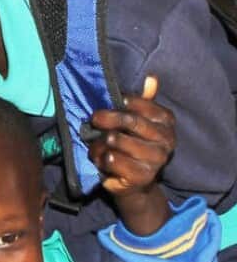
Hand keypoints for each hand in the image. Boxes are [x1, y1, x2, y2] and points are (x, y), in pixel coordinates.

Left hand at [86, 75, 174, 234]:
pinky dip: (100, 158)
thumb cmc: (131, 144)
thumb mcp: (137, 120)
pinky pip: (110, 158)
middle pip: (127, 120)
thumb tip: (152, 78)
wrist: (133, 183)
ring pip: (115, 140)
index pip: (137, 103)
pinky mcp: (142, 176)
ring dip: (99, 143)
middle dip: (104, 119)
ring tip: (99, 146)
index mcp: (166, 121)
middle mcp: (167, 140)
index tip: (111, 106)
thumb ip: (144, 100)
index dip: (119, 103)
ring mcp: (156, 159)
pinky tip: (102, 161)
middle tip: (94, 120)